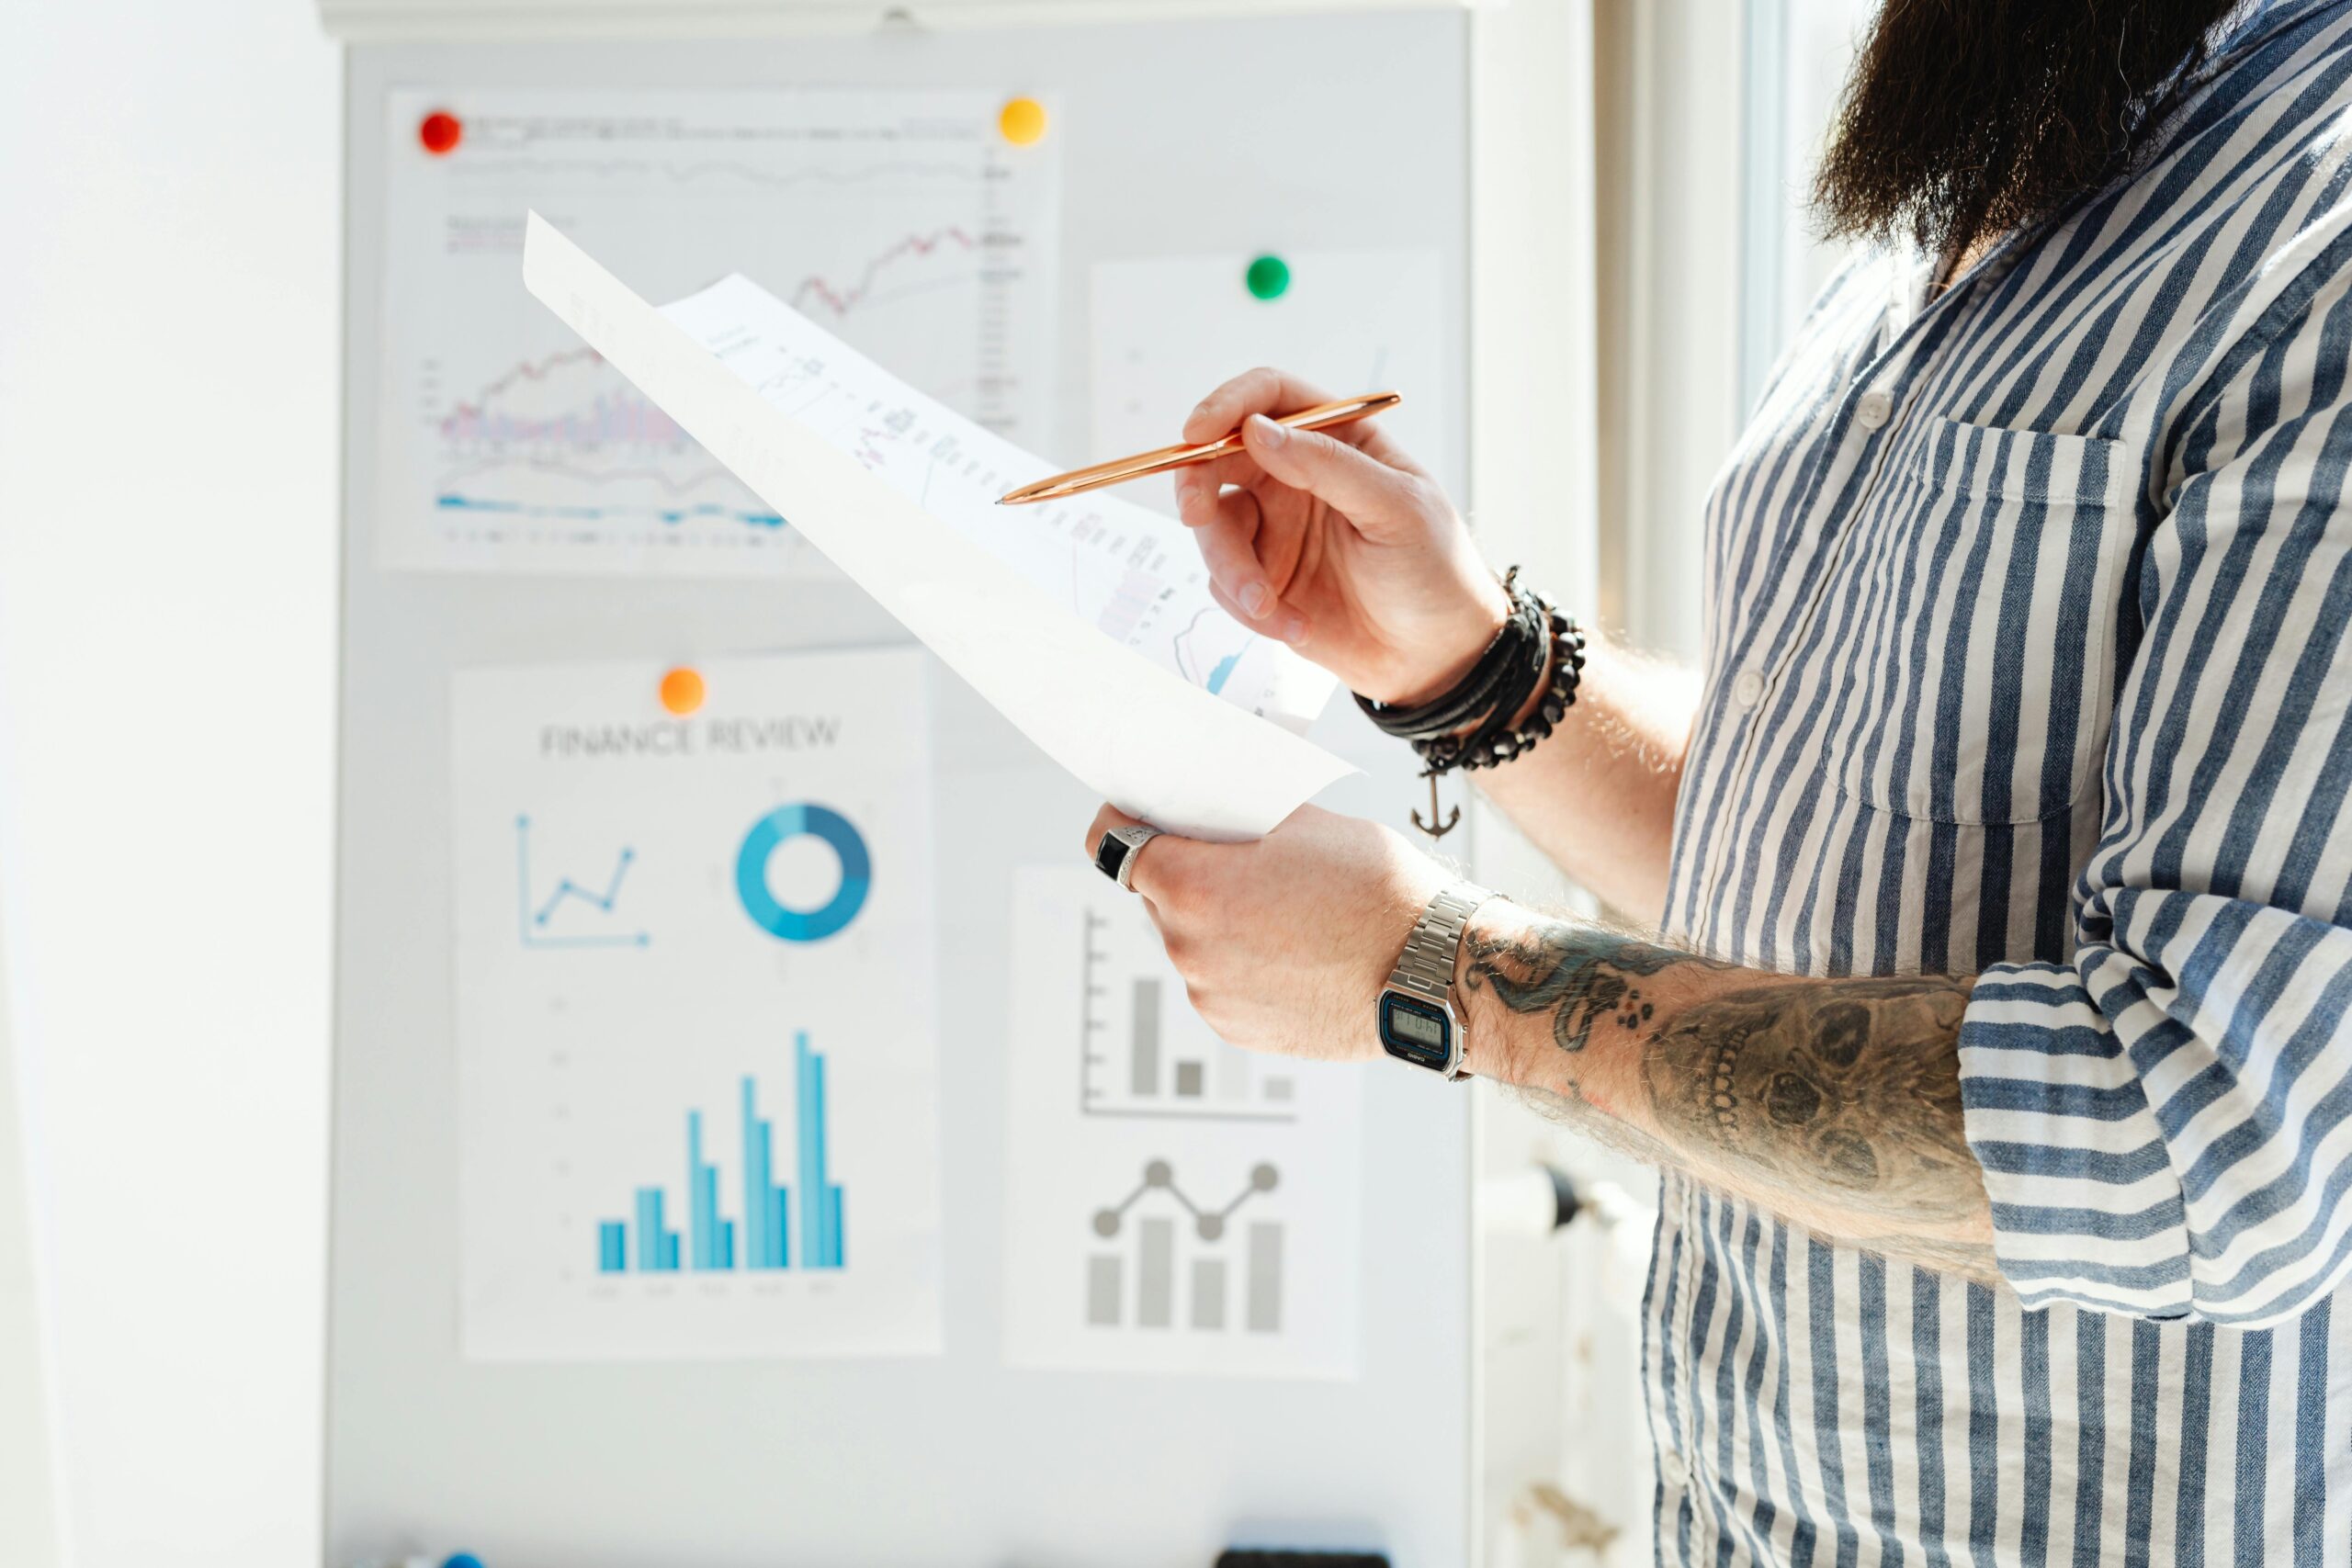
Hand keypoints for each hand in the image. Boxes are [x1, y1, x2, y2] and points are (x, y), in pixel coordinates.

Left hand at [1083, 802, 1449, 1061]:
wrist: (1433, 972)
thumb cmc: (1378, 892)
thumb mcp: (1304, 822)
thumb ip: (1240, 816)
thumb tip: (1212, 812)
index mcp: (1194, 888)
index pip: (1114, 845)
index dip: (1124, 822)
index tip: (1140, 817)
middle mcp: (1188, 947)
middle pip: (1157, 895)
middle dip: (1188, 874)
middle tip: (1241, 863)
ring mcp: (1211, 995)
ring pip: (1192, 942)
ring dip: (1218, 924)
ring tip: (1284, 914)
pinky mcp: (1237, 1029)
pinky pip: (1221, 983)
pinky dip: (1243, 966)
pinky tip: (1294, 953)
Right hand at [1174, 367, 1508, 704]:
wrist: (1437, 658)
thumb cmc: (1435, 571)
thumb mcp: (1396, 509)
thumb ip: (1328, 465)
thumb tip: (1256, 430)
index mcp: (1337, 441)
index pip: (1269, 398)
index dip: (1228, 405)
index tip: (1198, 432)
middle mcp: (1296, 477)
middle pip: (1219, 457)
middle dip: (1196, 484)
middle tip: (1195, 515)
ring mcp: (1275, 530)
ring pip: (1213, 528)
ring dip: (1232, 568)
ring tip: (1270, 606)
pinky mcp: (1263, 580)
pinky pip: (1224, 584)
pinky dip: (1251, 609)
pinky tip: (1297, 627)